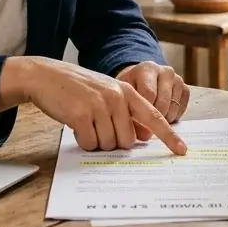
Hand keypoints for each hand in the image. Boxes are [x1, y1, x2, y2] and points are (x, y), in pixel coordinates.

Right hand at [0, 56, 187, 154]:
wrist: (45, 76)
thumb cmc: (77, 88)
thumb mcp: (106, 92)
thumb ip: (125, 111)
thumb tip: (139, 139)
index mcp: (127, 91)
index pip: (154, 117)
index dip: (169, 136)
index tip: (182, 150)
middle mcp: (117, 97)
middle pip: (128, 141)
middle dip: (113, 142)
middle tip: (97, 127)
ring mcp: (99, 105)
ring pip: (109, 145)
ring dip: (96, 141)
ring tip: (85, 123)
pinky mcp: (81, 115)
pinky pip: (90, 143)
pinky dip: (83, 141)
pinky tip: (75, 125)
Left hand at [115, 61, 189, 122]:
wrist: (140, 78)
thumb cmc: (130, 87)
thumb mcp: (124, 95)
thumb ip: (129, 112)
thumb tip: (145, 136)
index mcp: (148, 69)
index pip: (149, 94)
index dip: (144, 112)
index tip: (139, 124)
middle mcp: (165, 71)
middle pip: (163, 102)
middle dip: (154, 119)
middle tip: (145, 126)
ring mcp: (177, 79)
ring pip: (173, 108)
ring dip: (163, 119)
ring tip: (152, 118)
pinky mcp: (185, 88)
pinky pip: (181, 110)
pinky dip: (172, 117)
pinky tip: (162, 114)